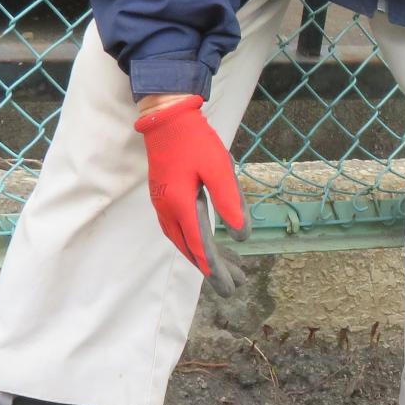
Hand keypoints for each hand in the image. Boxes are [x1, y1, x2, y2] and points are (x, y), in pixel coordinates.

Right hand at [134, 94, 246, 272]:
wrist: (166, 117)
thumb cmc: (195, 141)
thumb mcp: (219, 170)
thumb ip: (230, 202)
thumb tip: (242, 235)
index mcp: (181, 205)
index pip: (200, 246)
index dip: (215, 269)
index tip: (228, 286)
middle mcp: (167, 209)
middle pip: (190, 249)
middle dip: (212, 269)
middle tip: (234, 286)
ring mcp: (162, 204)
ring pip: (181, 240)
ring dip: (201, 257)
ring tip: (225, 268)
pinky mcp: (163, 196)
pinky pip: (177, 229)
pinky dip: (192, 242)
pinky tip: (203, 244)